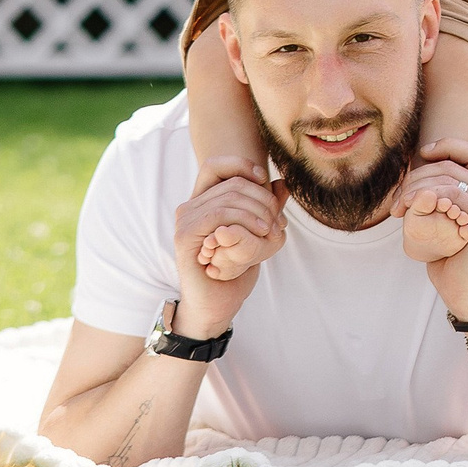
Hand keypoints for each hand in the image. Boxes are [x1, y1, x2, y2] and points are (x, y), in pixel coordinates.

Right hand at [171, 157, 285, 334]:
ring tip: (269, 232)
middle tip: (278, 222)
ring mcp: (185, 220)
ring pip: (229, 198)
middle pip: (232, 183)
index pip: (215, 165)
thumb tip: (281, 183)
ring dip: (258, 213)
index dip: (240, 165)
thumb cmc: (236, 268)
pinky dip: (243, 221)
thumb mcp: (259, 233)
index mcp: (203, 201)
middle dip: (263, 200)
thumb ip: (268, 208)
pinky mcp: (185, 235)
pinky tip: (259, 234)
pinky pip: (218, 215)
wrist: (219, 301)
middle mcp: (190, 206)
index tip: (264, 180)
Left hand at [390, 136, 467, 324]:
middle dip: (417, 176)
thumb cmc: (453, 261)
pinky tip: (413, 212)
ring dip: (417, 188)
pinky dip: (428, 197)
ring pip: (449, 177)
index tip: (421, 154)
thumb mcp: (442, 223)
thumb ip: (437, 199)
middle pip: (452, 165)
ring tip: (401, 209)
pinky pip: (452, 194)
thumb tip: (413, 176)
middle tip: (398, 202)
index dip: (447, 146)